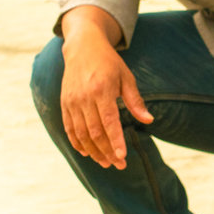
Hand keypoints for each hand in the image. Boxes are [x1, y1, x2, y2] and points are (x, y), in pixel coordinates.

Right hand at [59, 14, 149, 168]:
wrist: (82, 47)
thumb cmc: (109, 63)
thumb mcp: (126, 77)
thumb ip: (135, 101)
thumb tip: (149, 120)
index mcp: (101, 89)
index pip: (109, 121)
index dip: (115, 141)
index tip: (122, 156)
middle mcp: (84, 97)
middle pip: (94, 132)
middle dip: (107, 151)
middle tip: (119, 165)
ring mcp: (72, 101)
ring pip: (81, 134)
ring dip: (93, 152)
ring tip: (106, 163)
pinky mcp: (64, 104)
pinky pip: (69, 128)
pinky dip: (77, 143)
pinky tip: (87, 153)